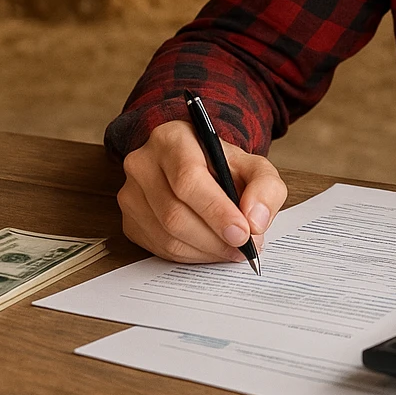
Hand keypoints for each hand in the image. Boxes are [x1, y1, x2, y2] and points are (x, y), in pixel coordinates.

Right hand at [118, 119, 287, 263]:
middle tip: (244, 247)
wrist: (201, 167)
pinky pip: (159, 248)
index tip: (242, 233)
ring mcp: (131, 194)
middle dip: (215, 237)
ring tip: (232, 250)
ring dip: (205, 250)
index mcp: (172, 138)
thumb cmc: (225, 166)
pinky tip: (211, 249)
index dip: (216, 210)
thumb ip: (265, 188)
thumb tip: (255, 222)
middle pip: (174, 212)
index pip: (188, 179)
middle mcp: (143, 163)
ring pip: (166, 235)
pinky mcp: (130, 221)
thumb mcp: (255, 166)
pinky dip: (191, 256)